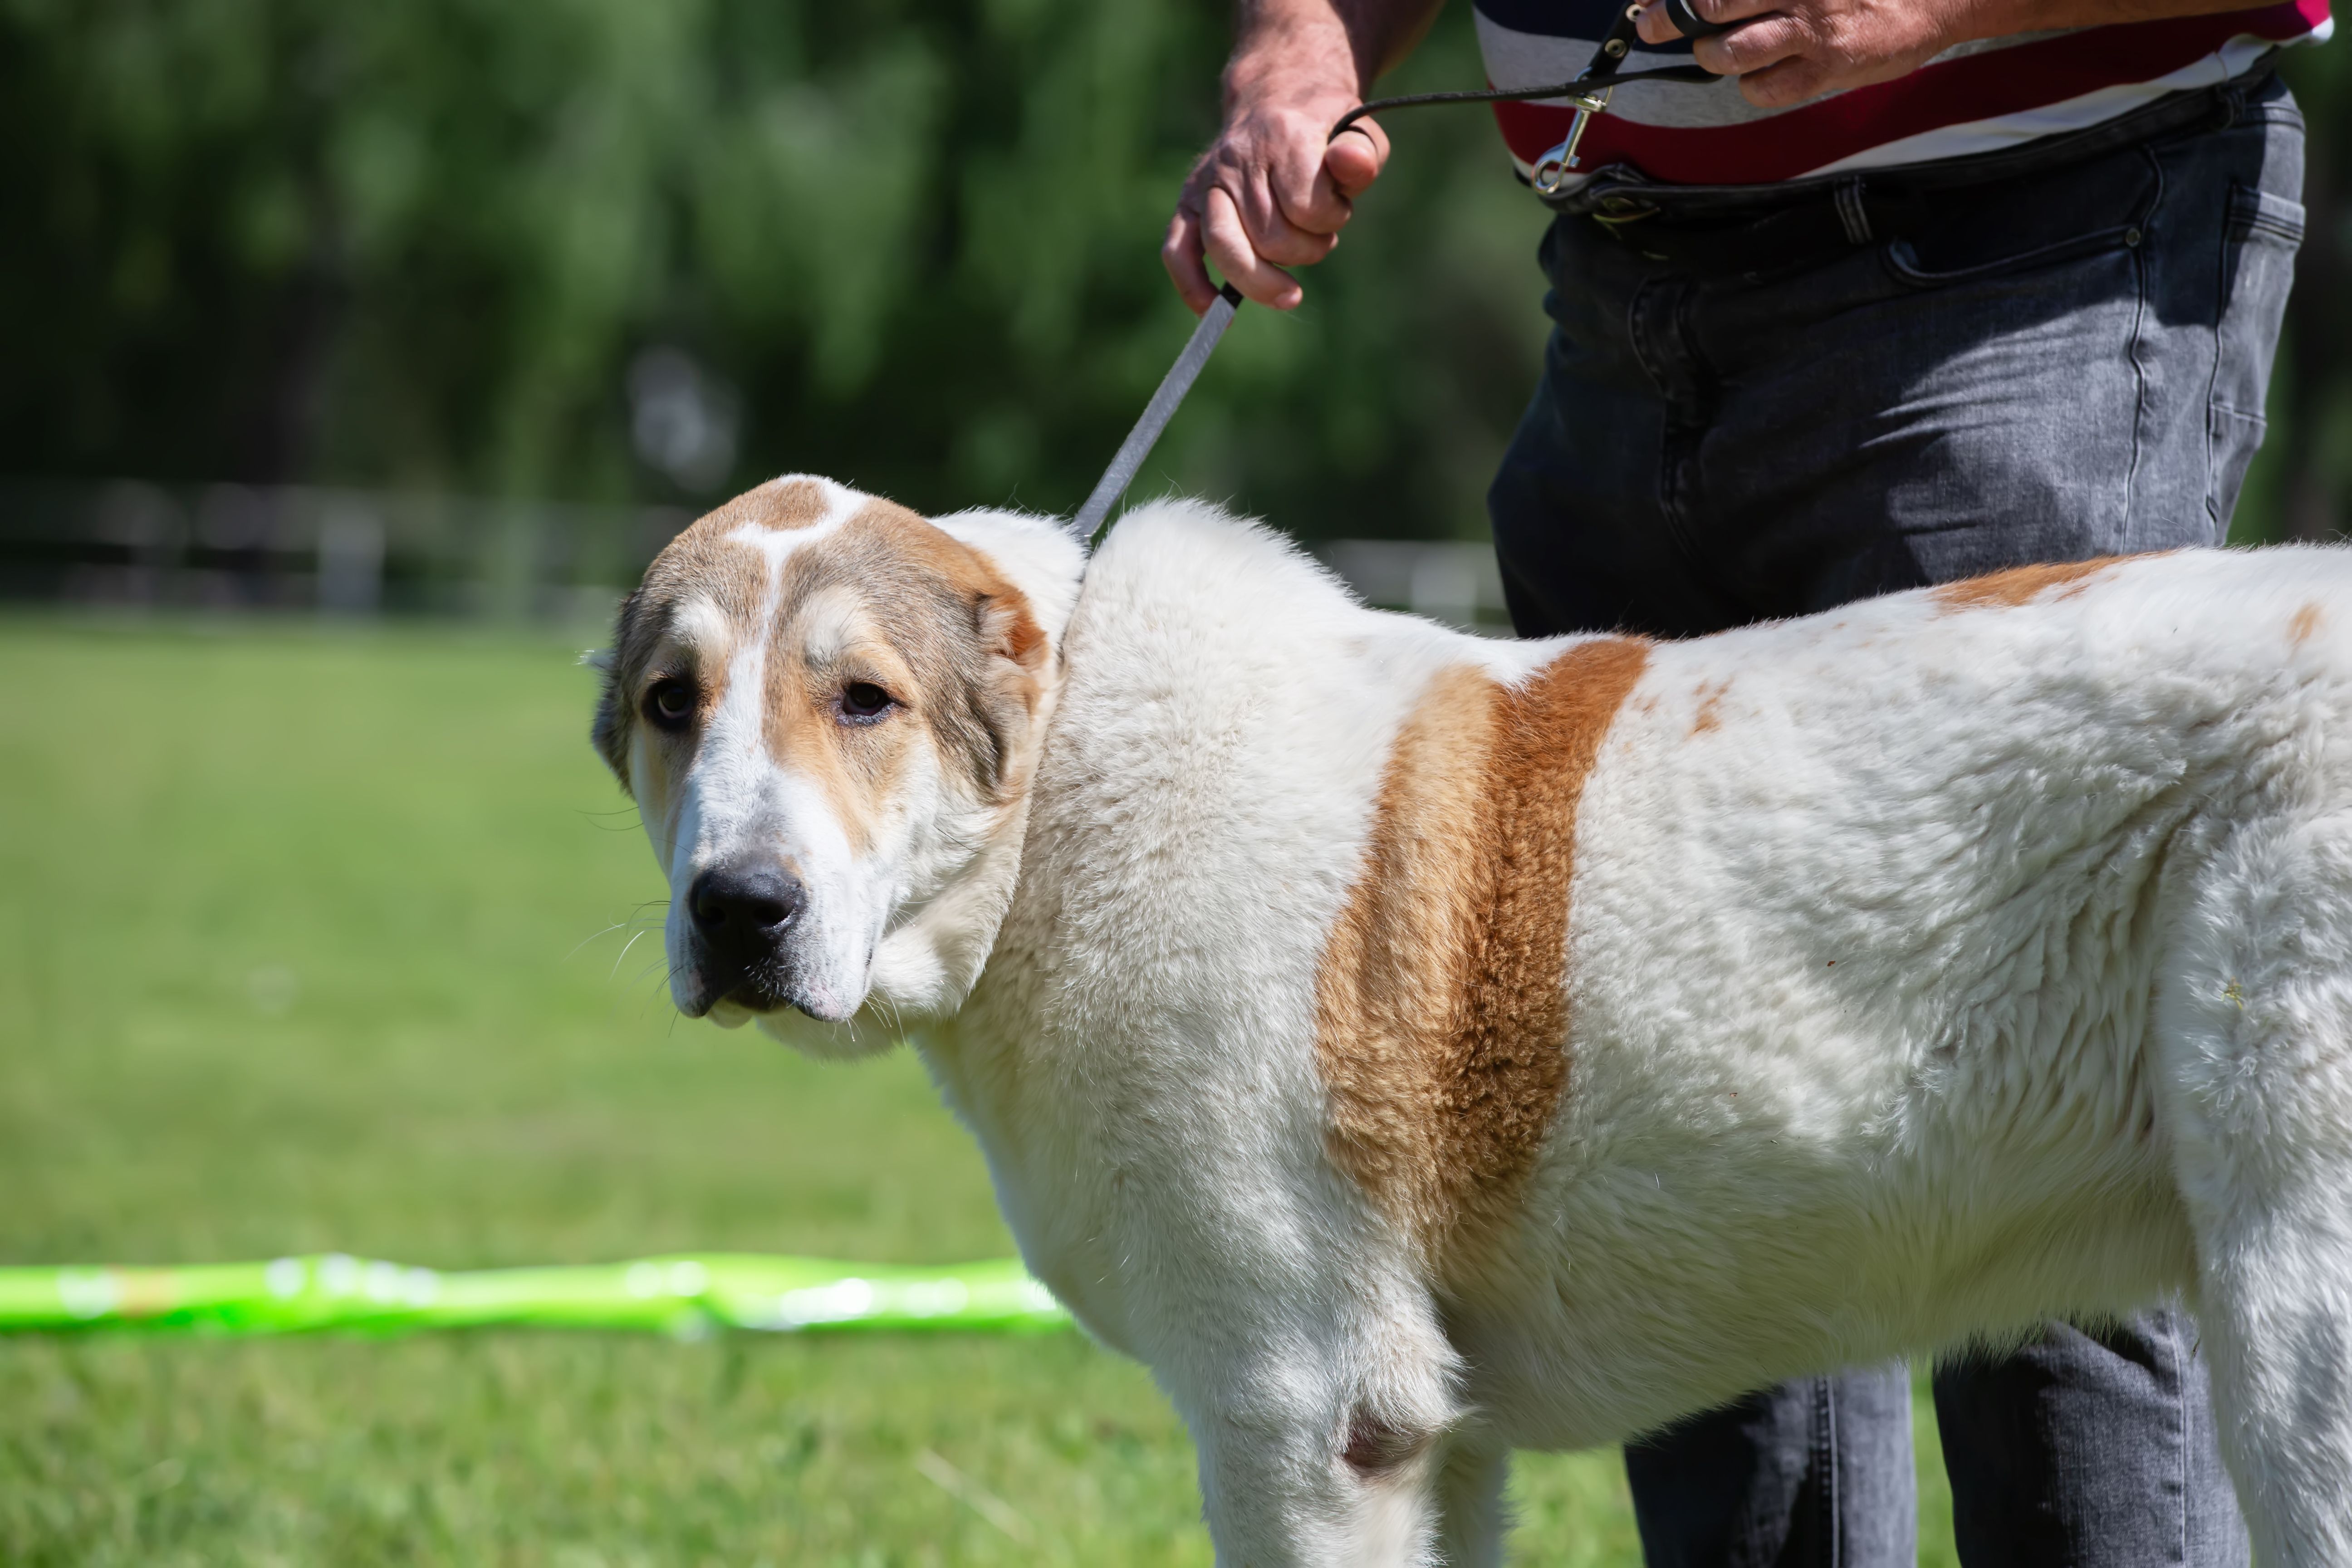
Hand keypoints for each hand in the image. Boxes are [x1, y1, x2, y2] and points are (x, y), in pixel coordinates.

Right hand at [1162, 75, 1391, 313]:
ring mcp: (1207, 181)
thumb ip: (1361, 154)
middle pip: (1270, 238)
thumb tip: (1350, 165)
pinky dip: (1194, 287)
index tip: (1339, 206)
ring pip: (1227, 250)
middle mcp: (1236, 158)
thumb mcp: (1359, 133)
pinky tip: (1213, 311)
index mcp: (1281, 136)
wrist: (1277, 99)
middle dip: (1306, 251)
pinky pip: (1178, 252)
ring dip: (1265, 277)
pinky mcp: (1188, 203)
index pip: (1306, 207)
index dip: (1331, 219)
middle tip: (1319, 237)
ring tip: (1289, 280)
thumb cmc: (1325, 130)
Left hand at [1636, 0, 1969, 106]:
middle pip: (1710, 4)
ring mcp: (1812, 30)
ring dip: (1711, 55)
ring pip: (1729, 52)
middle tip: (1652, 23)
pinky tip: (1760, 75)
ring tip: (1716, 51)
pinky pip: (1764, 90)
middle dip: (1669, 17)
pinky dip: (1751, 87)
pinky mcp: (1827, 69)